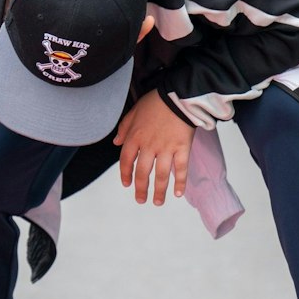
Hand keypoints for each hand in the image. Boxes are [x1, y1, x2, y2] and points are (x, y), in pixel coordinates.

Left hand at [114, 91, 194, 206]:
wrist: (178, 96)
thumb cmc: (155, 102)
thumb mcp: (133, 112)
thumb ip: (124, 128)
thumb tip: (116, 142)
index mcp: (134, 137)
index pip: (126, 161)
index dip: (125, 174)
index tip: (127, 184)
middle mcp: (149, 146)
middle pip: (143, 172)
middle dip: (141, 189)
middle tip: (141, 200)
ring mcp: (166, 148)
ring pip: (161, 175)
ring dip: (159, 191)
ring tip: (158, 202)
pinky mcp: (182, 148)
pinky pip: (181, 169)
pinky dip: (180, 182)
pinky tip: (178, 193)